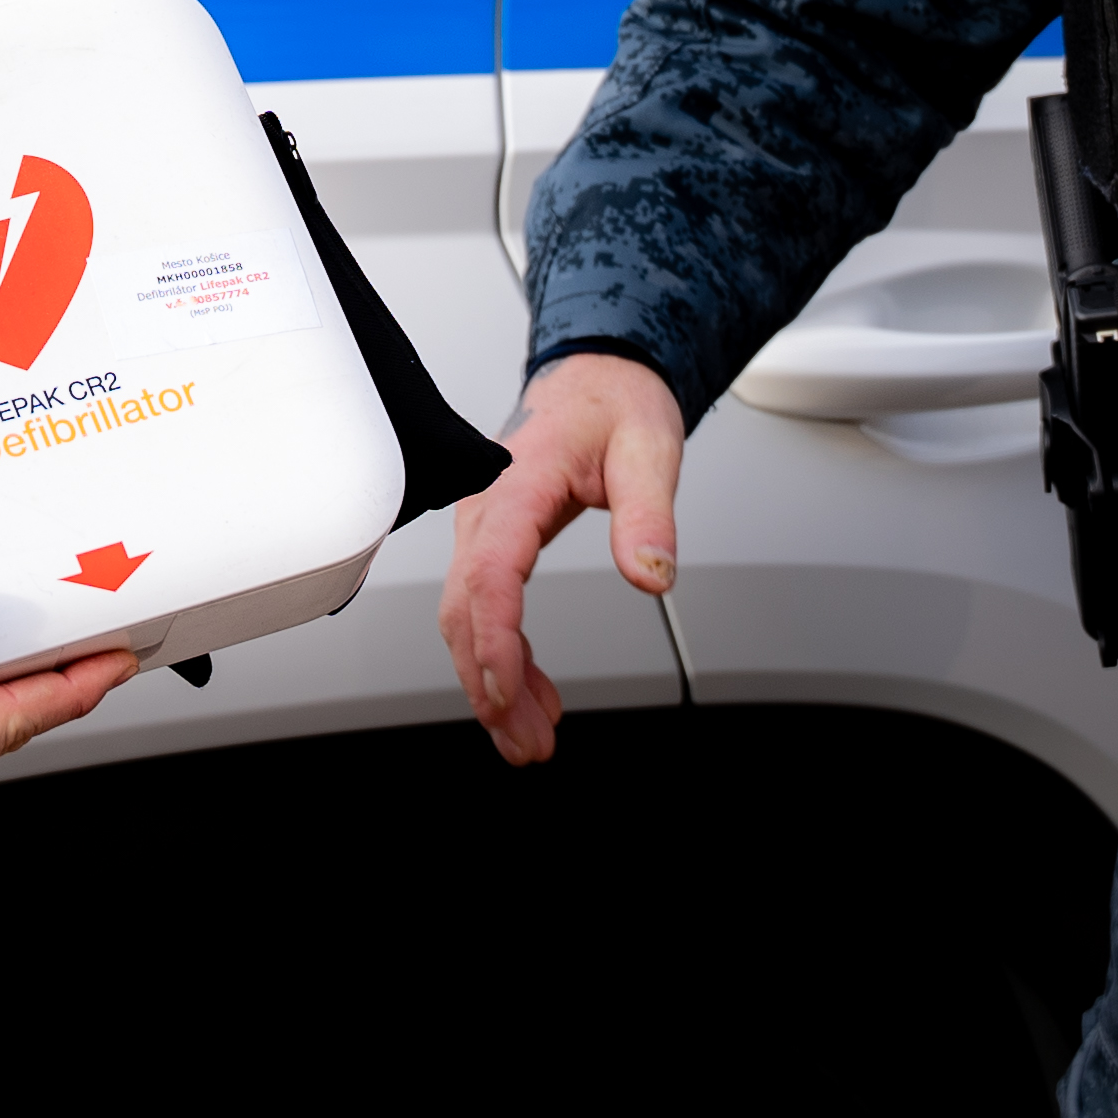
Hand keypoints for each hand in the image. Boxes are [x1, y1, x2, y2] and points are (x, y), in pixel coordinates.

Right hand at [436, 351, 683, 767]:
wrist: (596, 374)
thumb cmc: (614, 403)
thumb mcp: (649, 448)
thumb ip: (649, 513)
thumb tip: (651, 573)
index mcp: (515, 485)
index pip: (490, 574)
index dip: (495, 639)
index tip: (508, 690)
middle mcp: (484, 512)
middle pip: (465, 611)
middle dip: (490, 684)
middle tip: (526, 743)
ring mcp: (482, 530)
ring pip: (466, 620)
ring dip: (491, 683)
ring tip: (527, 738)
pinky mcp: (492, 544)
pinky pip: (483, 609)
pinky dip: (503, 658)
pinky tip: (530, 692)